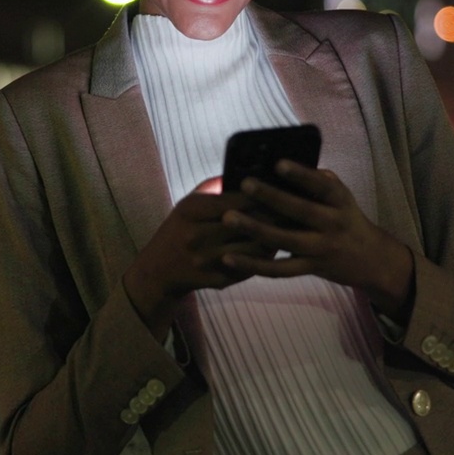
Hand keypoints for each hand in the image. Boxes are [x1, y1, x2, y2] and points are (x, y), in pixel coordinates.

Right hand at [123, 178, 274, 339]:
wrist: (159, 269)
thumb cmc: (180, 228)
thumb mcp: (188, 203)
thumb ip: (214, 187)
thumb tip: (246, 172)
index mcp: (191, 211)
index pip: (236, 200)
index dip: (262, 195)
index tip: (281, 189)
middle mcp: (197, 236)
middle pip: (248, 224)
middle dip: (274, 216)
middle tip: (295, 208)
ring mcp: (207, 262)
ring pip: (253, 249)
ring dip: (275, 238)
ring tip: (290, 228)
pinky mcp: (216, 281)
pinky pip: (250, 268)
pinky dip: (264, 257)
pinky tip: (275, 247)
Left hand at [220, 161, 414, 320]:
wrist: (371, 259)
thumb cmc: (346, 218)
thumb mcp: (341, 197)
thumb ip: (318, 182)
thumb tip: (285, 163)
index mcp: (340, 201)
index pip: (322, 185)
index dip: (302, 175)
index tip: (278, 163)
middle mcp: (333, 224)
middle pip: (301, 211)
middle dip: (272, 197)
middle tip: (246, 184)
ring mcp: (322, 249)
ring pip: (286, 240)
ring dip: (255, 229)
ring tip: (229, 218)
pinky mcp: (310, 269)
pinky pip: (279, 270)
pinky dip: (254, 265)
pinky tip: (229, 258)